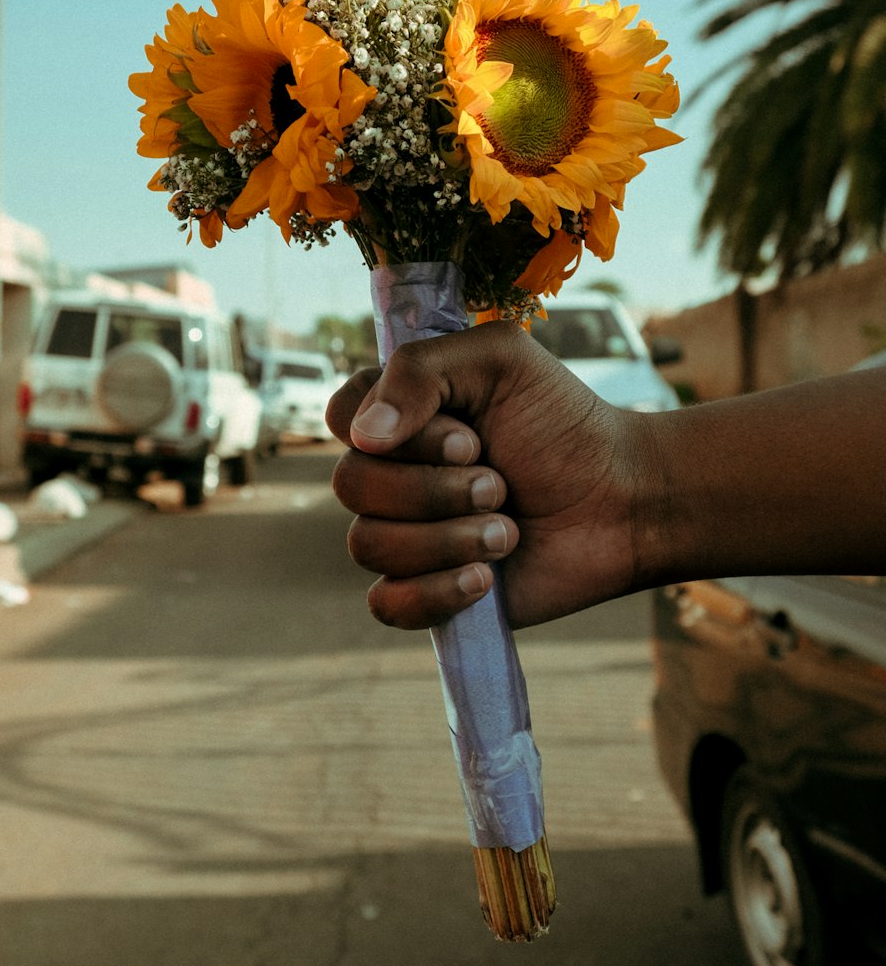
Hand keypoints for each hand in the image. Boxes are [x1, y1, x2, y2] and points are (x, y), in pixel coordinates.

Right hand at [328, 323, 648, 629]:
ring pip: (368, 546)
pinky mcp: (426, 592)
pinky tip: (484, 579)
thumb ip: (421, 370)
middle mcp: (392, 473)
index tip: (465, 434)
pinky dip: (434, 592)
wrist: (622, 502)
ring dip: (448, 538)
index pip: (342, 419)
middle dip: (434, 489)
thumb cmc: (564, 423)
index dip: (398, 434)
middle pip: (351, 486)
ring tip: (508, 531)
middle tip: (500, 483)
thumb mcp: (501, 360)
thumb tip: (362, 437)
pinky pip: (386, 604)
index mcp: (400, 413)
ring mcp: (405, 535)